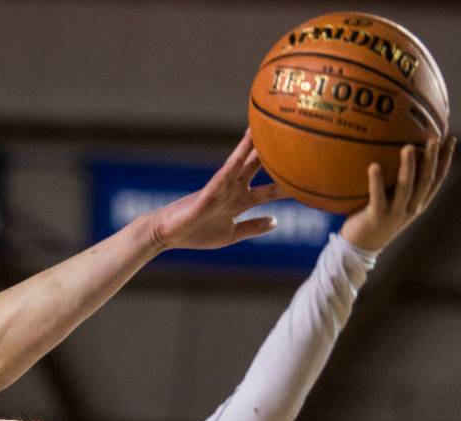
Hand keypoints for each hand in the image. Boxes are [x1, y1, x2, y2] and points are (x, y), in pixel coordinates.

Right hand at [148, 128, 285, 250]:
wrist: (169, 235)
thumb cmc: (196, 234)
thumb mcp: (231, 234)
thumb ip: (252, 227)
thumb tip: (276, 221)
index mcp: (240, 200)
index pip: (269, 189)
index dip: (287, 183)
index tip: (308, 176)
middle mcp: (233, 189)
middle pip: (259, 168)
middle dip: (276, 155)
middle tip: (296, 138)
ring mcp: (220, 188)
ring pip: (241, 164)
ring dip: (253, 147)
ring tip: (266, 128)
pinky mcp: (206, 193)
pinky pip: (220, 177)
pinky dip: (231, 166)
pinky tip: (241, 154)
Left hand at [341, 136, 455, 251]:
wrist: (360, 248)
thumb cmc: (375, 219)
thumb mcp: (393, 202)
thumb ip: (399, 183)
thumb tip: (398, 152)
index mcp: (418, 204)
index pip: (436, 180)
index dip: (445, 160)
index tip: (450, 139)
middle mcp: (410, 209)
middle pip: (425, 181)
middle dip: (431, 159)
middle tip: (433, 139)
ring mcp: (394, 214)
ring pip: (405, 188)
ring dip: (408, 167)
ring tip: (407, 147)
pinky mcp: (376, 218)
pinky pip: (377, 197)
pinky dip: (376, 181)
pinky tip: (374, 165)